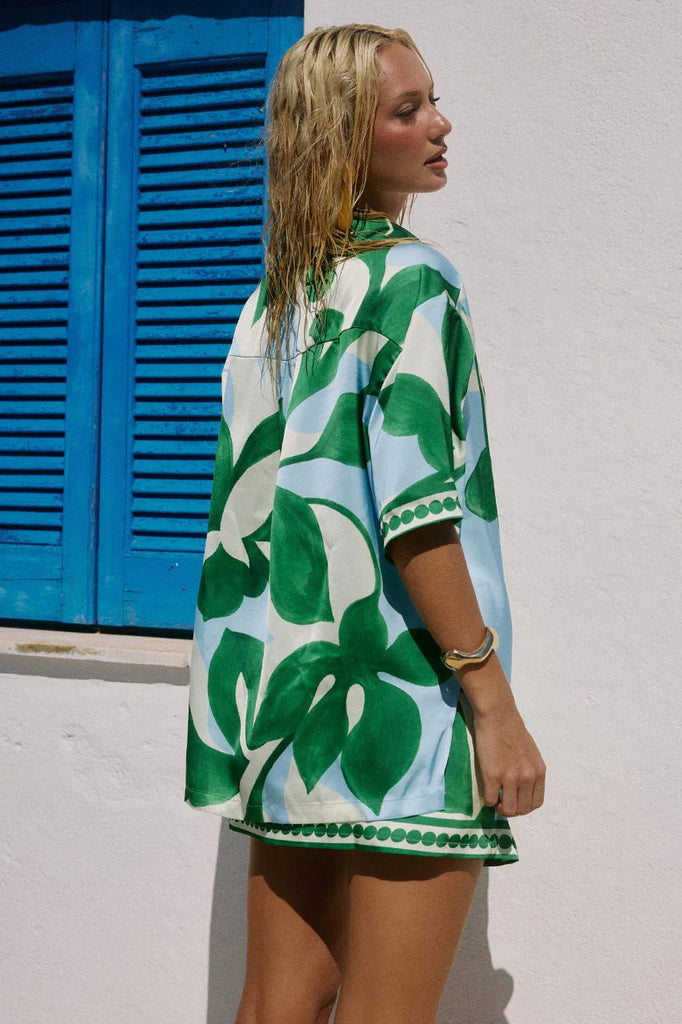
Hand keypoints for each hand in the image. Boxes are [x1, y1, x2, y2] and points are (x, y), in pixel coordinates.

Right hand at [471, 701, 545, 816]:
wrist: (497, 715)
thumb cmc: (512, 730)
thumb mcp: (530, 754)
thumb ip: (529, 771)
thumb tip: (522, 788)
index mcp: (539, 772)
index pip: (536, 803)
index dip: (524, 806)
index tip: (514, 800)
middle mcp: (527, 777)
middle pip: (522, 810)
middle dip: (511, 809)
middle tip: (501, 800)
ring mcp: (510, 778)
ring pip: (507, 810)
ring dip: (499, 807)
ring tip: (494, 798)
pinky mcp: (492, 775)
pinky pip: (490, 800)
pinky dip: (487, 800)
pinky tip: (486, 790)